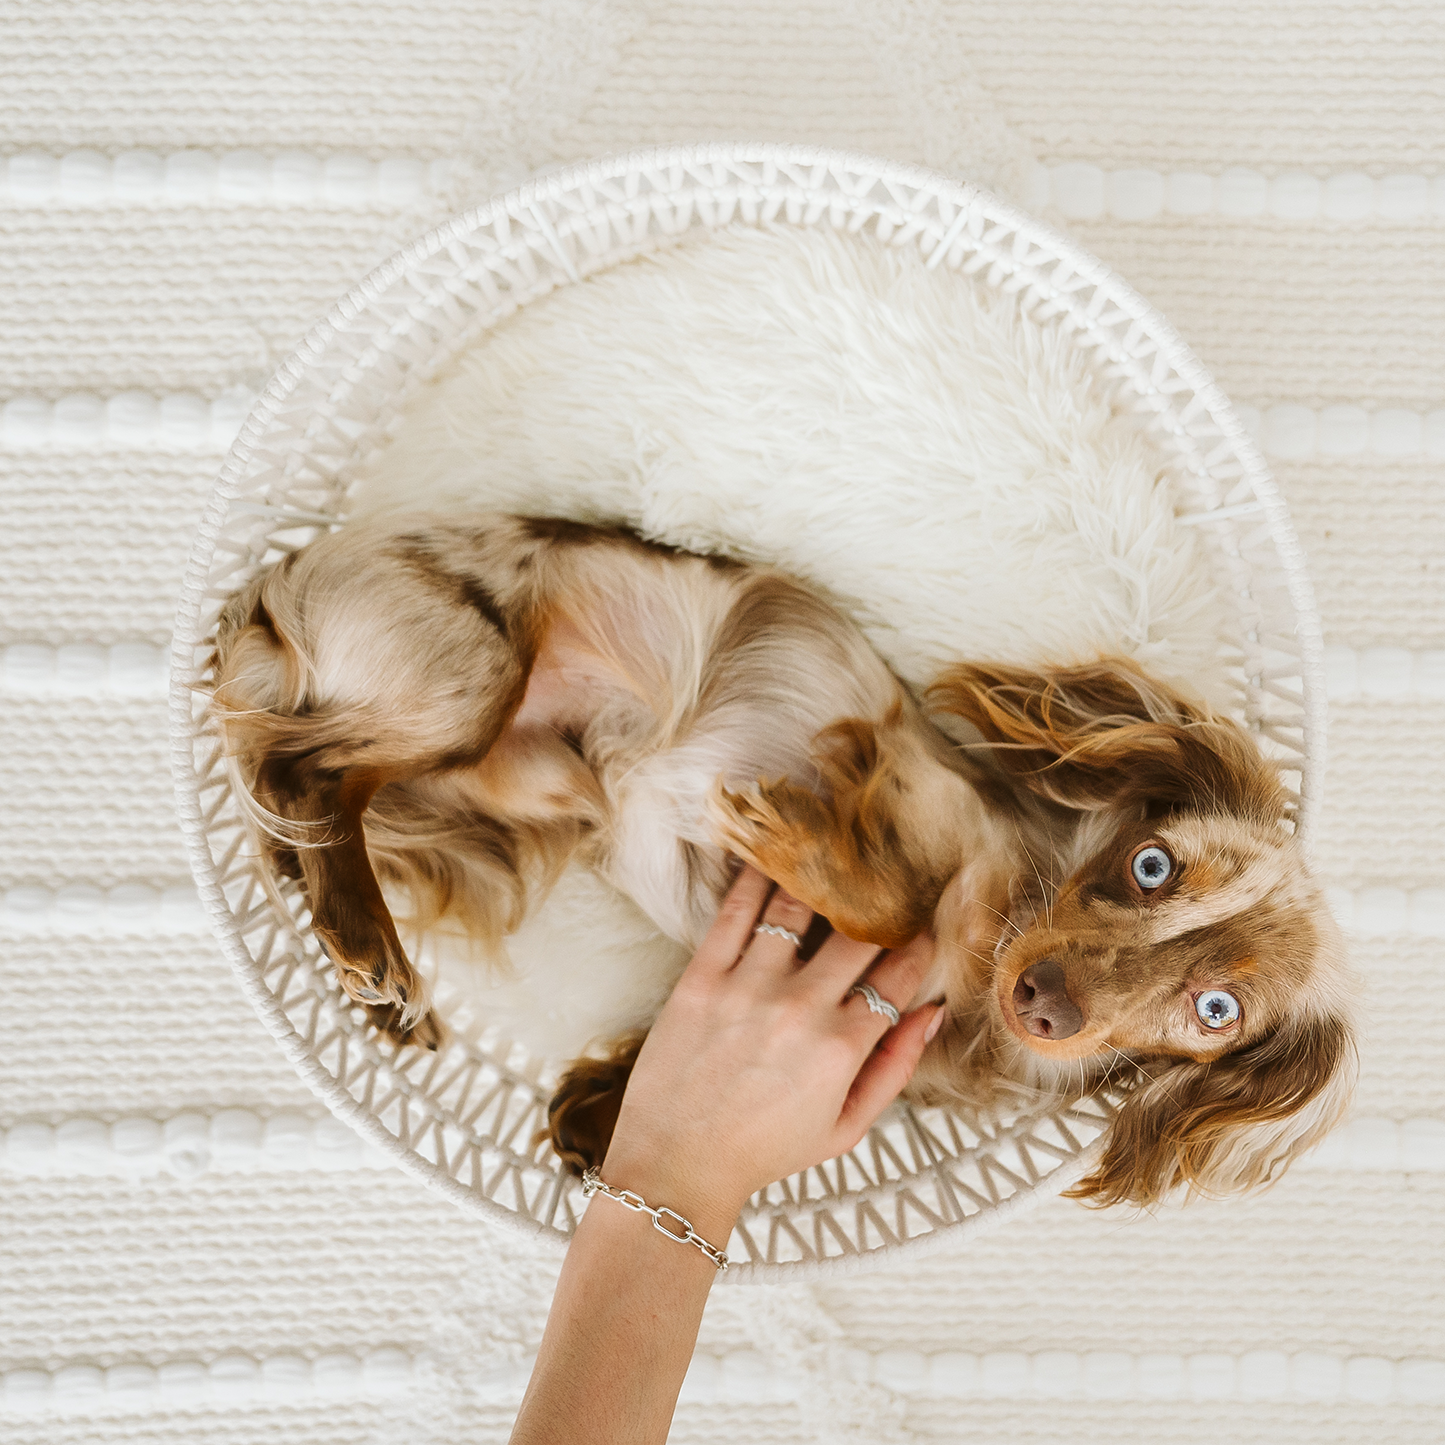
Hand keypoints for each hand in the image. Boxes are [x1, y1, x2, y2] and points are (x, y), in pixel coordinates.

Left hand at [599, 865, 942, 1238]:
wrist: (677, 1163)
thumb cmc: (763, 1150)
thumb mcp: (846, 1129)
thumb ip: (894, 1070)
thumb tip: (931, 1014)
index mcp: (842, 1047)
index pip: (899, 974)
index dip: (919, 942)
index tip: (925, 921)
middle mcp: (800, 1009)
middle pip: (856, 934)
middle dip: (879, 905)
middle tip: (885, 882)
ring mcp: (748, 988)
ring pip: (797, 910)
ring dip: (822, 880)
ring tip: (833, 859)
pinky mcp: (702, 978)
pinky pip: (734, 913)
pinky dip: (756, 879)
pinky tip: (771, 856)